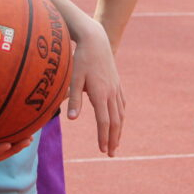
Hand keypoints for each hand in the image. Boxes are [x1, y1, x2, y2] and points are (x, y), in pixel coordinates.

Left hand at [67, 21, 124, 156]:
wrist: (96, 40)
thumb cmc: (81, 58)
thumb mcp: (74, 78)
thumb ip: (73, 99)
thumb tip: (71, 119)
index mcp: (100, 94)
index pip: (104, 122)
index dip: (104, 137)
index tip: (103, 150)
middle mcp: (111, 93)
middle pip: (115, 121)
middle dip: (113, 138)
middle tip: (111, 153)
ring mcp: (116, 88)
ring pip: (120, 113)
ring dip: (118, 129)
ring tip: (116, 142)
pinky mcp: (116, 83)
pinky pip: (121, 103)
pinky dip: (121, 115)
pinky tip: (119, 120)